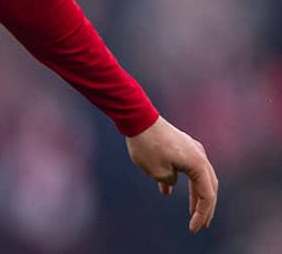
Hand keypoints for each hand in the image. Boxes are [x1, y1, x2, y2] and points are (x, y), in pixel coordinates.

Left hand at [126, 115, 217, 232]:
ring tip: (191, 213)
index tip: (193, 228)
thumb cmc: (147, 145)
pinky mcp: (179, 145)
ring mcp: (190, 148)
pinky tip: (166, 192)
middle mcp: (199, 155)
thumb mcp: (158, 172)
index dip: (203, 214)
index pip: (207, 195)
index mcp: (198, 164)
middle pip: (208, 187)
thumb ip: (170, 181)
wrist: (137, 117)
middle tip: (201, 225)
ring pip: (197, 177)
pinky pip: (184, 167)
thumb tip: (172, 181)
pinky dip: (179, 181)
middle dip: (205, 207)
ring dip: (194, 195)